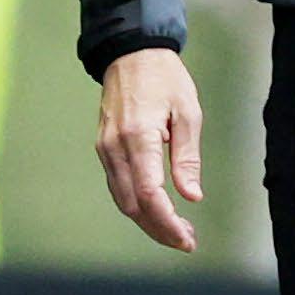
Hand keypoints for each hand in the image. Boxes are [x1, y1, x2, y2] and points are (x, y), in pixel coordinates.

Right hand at [97, 47, 203, 251]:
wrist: (130, 53)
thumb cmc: (164, 78)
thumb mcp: (188, 112)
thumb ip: (187, 157)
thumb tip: (191, 196)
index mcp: (138, 136)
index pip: (149, 193)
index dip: (167, 221)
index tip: (187, 237)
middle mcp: (115, 147)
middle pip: (132, 205)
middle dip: (159, 229)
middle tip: (186, 241)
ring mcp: (105, 149)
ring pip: (122, 200)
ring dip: (148, 221)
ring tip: (177, 231)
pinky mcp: (103, 148)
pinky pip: (118, 186)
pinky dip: (136, 205)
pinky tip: (157, 210)